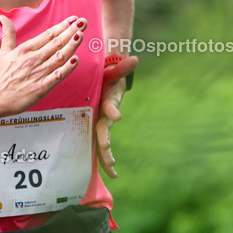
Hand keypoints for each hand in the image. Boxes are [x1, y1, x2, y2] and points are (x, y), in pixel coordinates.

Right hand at [0, 15, 85, 115]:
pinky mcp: (41, 88)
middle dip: (71, 31)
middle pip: (56, 43)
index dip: (62, 26)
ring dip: (71, 45)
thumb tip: (2, 17)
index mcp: (25, 49)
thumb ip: (8, 34)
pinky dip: (67, 68)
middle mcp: (33, 59)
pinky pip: (57, 76)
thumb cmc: (1, 77)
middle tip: (82, 22)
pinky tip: (75, 60)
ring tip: (81, 35)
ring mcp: (38, 73)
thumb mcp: (4, 52)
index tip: (73, 19)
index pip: (48, 35)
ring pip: (59, 57)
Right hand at [96, 55, 137, 178]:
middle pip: (99, 131)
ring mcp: (98, 123)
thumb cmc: (105, 74)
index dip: (111, 110)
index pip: (107, 106)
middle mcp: (97, 114)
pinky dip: (105, 158)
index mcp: (100, 100)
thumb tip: (135, 59)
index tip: (117, 116)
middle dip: (103, 144)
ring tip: (113, 172)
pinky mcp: (101, 128)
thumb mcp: (113, 71)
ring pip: (99, 143)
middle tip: (109, 154)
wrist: (98, 79)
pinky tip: (112, 173)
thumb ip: (122, 68)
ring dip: (105, 157)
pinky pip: (101, 145)